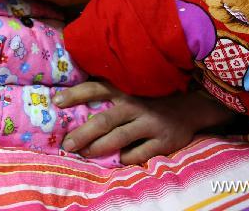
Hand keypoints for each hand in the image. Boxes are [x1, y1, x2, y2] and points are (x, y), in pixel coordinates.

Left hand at [55, 81, 233, 164]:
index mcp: (125, 89)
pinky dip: (124, 159)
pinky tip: (115, 161)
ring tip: (83, 154)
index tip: (57, 102)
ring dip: (98, 148)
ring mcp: (150, 123)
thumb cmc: (151, 97)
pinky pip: (139, 154)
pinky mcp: (163, 141)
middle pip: (103, 120)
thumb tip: (75, 105)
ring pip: (119, 138)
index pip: (96, 88)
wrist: (191, 106)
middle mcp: (136, 104)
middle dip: (82, 133)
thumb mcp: (132, 88)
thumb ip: (110, 94)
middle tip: (66, 144)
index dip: (75, 94)